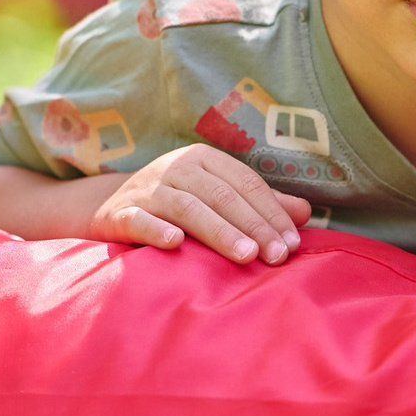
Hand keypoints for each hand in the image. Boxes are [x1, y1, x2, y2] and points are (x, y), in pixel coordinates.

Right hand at [91, 146, 310, 266]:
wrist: (109, 206)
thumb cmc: (176, 201)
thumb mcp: (216, 194)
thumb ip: (258, 203)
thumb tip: (305, 213)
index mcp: (203, 158)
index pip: (246, 183)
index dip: (271, 212)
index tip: (292, 243)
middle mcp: (176, 168)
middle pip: (222, 196)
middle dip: (253, 226)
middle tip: (277, 256)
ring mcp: (147, 189)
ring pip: (188, 208)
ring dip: (219, 231)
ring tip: (246, 255)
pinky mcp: (120, 213)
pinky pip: (140, 220)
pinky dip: (157, 229)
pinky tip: (176, 244)